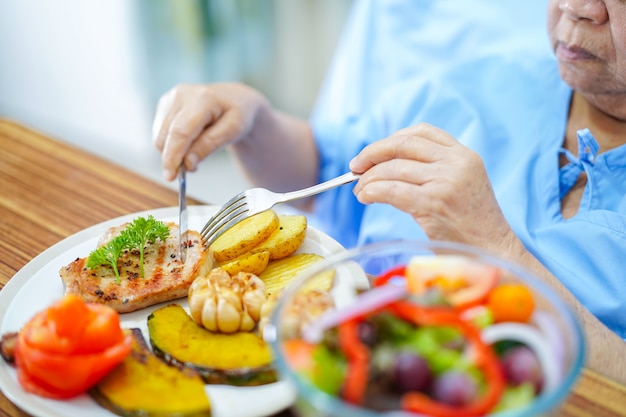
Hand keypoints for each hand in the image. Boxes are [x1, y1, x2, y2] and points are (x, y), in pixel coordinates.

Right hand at [152, 83, 267, 180]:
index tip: (170, 177)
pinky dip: (172, 144)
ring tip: (196, 153)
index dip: (172, 156)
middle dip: (174, 158)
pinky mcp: (164, 105)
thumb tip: (187, 163)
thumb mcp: (234, 131)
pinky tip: (190, 142)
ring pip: (160, 136)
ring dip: (173, 152)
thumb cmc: (238, 114)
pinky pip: (160, 132)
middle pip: (165, 136)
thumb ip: (210, 145)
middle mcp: (181, 95)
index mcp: (201, 99)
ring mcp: (170, 98)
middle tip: (193, 169)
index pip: (180, 132)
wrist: (235, 99)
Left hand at [349, 123, 515, 251]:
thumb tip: (386, 165)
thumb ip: (435, 170)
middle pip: (402, 144)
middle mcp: (456, 162)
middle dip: (372, 154)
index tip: (373, 153)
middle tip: (355, 168)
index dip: (391, 139)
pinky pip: (391, 190)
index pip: (421, 131)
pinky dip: (372, 191)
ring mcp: (446, 181)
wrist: (493, 253)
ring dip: (368, 178)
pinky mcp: (434, 202)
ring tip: (360, 190)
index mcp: (465, 155)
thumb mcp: (461, 186)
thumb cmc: (472, 226)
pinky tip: (366, 197)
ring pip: (392, 168)